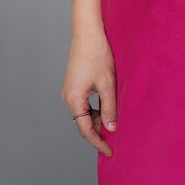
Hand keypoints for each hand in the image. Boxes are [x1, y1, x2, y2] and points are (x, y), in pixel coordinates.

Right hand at [62, 25, 116, 156]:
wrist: (87, 33)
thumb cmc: (97, 55)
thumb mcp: (107, 84)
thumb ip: (109, 108)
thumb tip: (111, 128)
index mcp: (74, 99)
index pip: (85, 129)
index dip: (98, 142)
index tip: (109, 151)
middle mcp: (68, 97)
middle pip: (83, 123)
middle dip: (99, 131)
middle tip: (116, 138)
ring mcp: (70, 90)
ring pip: (84, 113)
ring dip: (98, 119)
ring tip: (115, 121)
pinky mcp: (74, 84)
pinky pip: (84, 104)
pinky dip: (95, 109)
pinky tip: (107, 107)